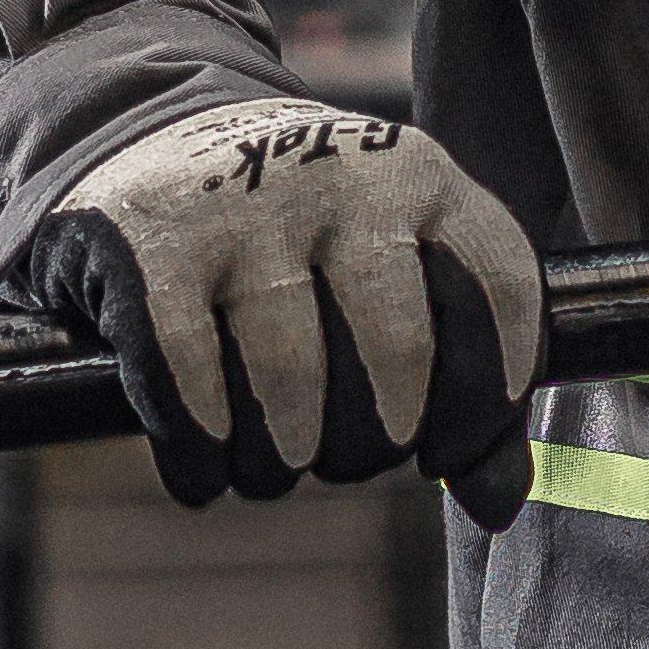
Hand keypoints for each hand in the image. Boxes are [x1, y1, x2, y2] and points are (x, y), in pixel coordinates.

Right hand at [4, 99, 545, 524]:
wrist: (156, 144)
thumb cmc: (303, 242)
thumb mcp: (396, 270)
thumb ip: (463, 379)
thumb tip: (496, 504)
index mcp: (421, 177)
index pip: (498, 291)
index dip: (484, 399)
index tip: (443, 453)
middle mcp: (341, 177)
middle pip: (397, 356)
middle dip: (371, 443)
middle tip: (342, 454)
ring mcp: (242, 204)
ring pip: (290, 384)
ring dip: (281, 461)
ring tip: (274, 459)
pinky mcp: (151, 242)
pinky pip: (191, 386)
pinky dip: (202, 452)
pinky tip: (206, 463)